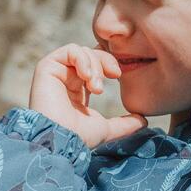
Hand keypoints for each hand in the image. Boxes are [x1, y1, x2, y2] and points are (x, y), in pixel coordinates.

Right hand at [27, 45, 147, 146]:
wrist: (60, 140)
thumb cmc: (79, 137)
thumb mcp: (107, 129)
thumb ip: (125, 124)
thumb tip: (143, 120)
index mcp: (78, 90)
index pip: (96, 65)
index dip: (109, 64)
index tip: (118, 75)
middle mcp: (66, 79)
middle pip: (91, 54)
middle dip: (105, 62)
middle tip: (113, 76)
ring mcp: (56, 72)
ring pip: (82, 51)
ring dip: (95, 64)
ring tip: (96, 86)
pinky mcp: (47, 67)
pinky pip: (69, 50)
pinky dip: (82, 58)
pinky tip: (86, 76)